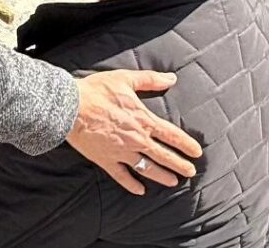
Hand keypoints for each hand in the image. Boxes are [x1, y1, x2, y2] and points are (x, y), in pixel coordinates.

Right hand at [66, 70, 201, 194]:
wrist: (71, 108)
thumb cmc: (97, 91)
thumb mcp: (125, 79)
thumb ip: (150, 79)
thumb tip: (171, 78)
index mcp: (143, 120)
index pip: (171, 135)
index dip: (186, 144)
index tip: (197, 153)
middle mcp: (137, 139)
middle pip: (163, 155)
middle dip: (179, 165)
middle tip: (190, 172)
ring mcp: (122, 152)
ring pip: (147, 168)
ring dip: (162, 176)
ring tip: (172, 182)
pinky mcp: (106, 160)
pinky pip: (122, 176)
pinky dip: (132, 185)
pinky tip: (140, 191)